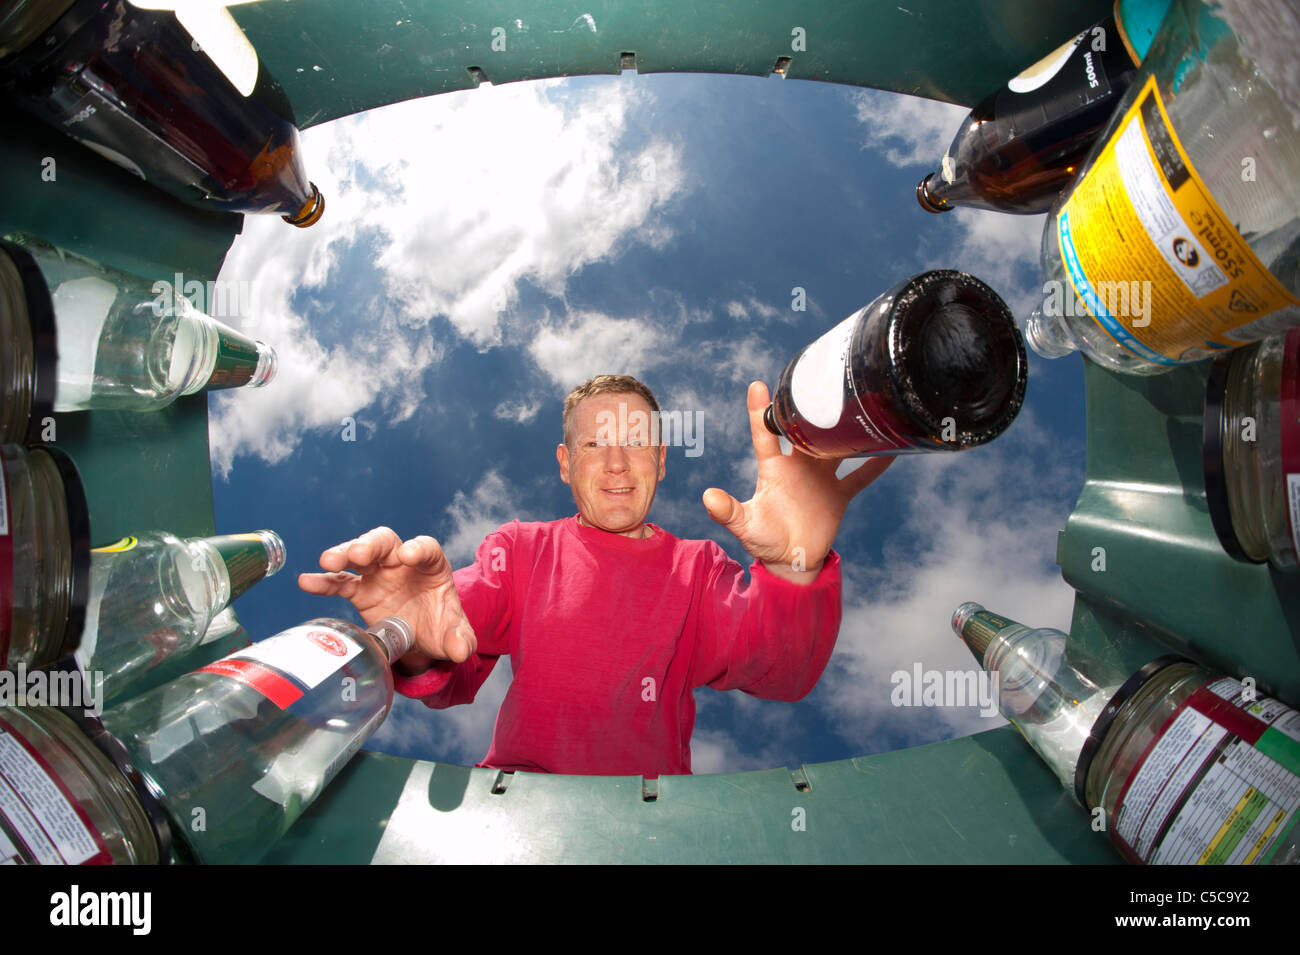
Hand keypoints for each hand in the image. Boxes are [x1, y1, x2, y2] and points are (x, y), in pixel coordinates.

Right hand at [297, 527, 476, 666]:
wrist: (423, 638)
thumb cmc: (441, 626)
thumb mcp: (455, 634)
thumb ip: (461, 640)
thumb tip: (461, 650)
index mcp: (430, 566)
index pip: (426, 548)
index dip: (418, 548)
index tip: (408, 554)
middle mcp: (402, 563)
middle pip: (386, 542)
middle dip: (372, 544)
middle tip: (360, 553)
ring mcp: (378, 574)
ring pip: (359, 555)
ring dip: (344, 554)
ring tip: (329, 561)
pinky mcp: (360, 591)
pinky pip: (340, 582)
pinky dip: (324, 581)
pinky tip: (307, 581)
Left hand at [702, 381, 892, 581]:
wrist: (790, 561)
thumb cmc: (763, 540)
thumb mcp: (744, 525)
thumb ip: (728, 511)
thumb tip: (708, 497)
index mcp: (772, 469)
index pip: (766, 434)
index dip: (761, 411)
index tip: (757, 385)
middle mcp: (798, 466)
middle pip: (806, 432)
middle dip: (811, 410)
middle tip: (820, 384)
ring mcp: (820, 478)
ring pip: (837, 448)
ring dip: (847, 431)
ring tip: (860, 405)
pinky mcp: (839, 495)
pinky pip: (860, 476)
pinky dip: (875, 465)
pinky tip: (892, 448)